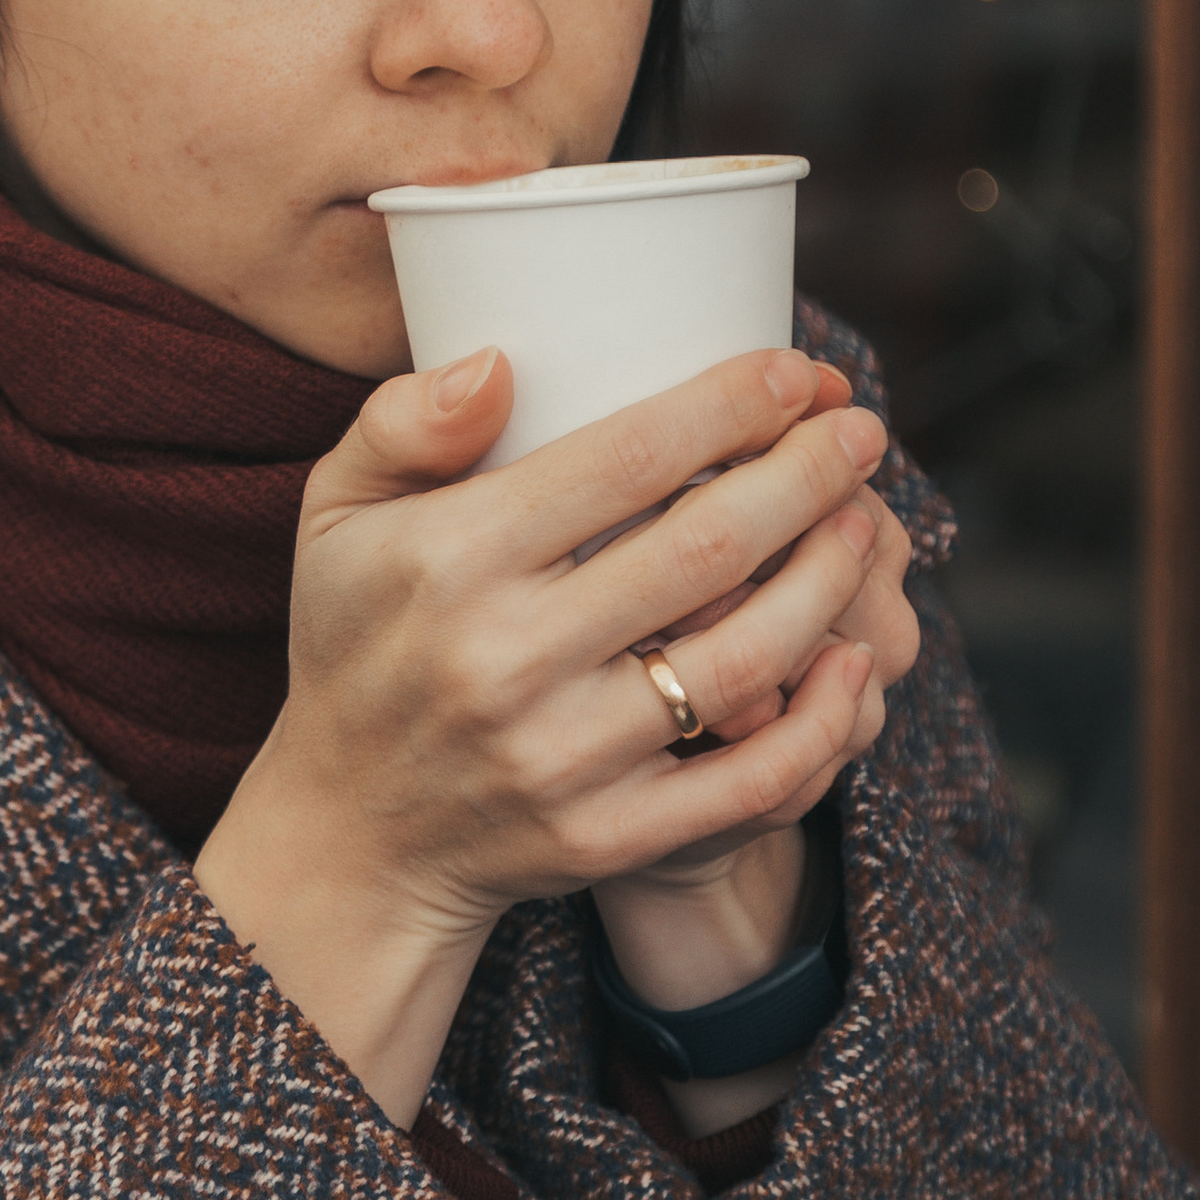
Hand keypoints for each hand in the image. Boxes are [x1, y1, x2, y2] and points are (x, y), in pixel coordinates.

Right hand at [195, 346, 897, 1124]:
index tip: (794, 371)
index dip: (729, 407)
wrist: (351, 834)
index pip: (624, 461)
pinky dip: (820, 722)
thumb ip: (401, 422)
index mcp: (448, 561)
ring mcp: (561, 757)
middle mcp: (504, 659)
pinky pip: (748, 783)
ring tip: (863, 523)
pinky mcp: (606, 837)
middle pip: (706, 550)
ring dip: (827, 580)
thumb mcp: (335, 515)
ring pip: (744, 659)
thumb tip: (499, 362)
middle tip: (860, 430)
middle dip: (808, 476)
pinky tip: (850, 661)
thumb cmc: (357, 643)